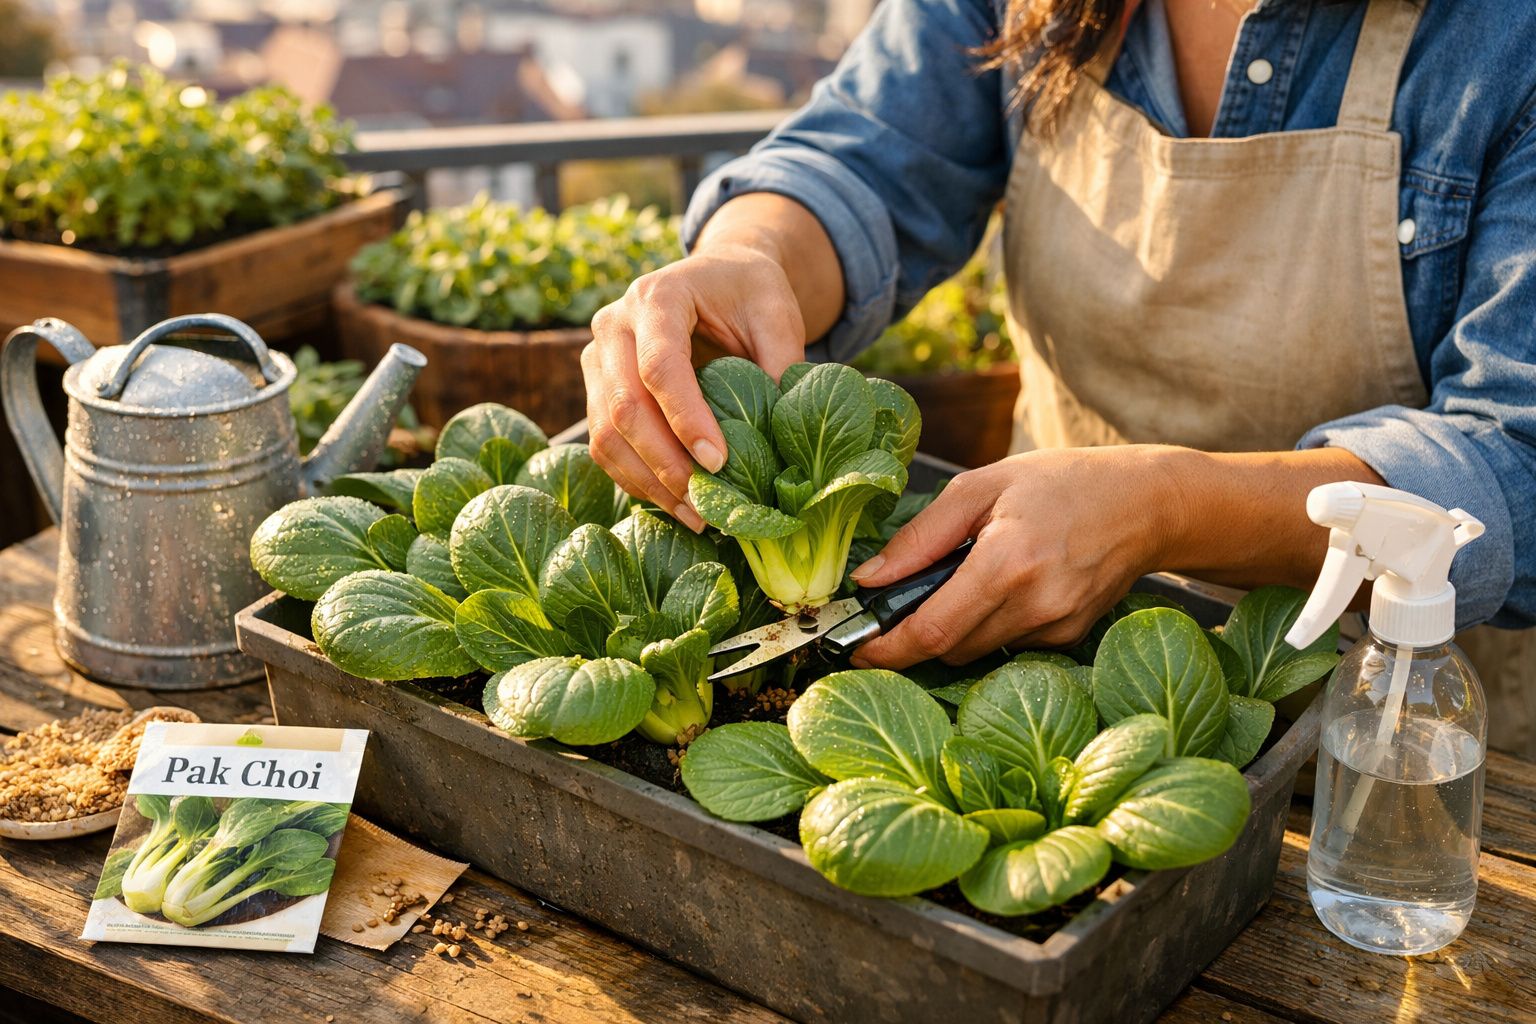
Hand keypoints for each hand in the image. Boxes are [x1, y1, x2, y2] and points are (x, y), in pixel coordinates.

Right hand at [583, 243, 806, 530]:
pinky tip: (675, 503)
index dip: (686, 419)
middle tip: (706, 505)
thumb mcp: (777, 314)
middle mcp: (613, 324)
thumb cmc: (749, 294)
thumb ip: (781, 364)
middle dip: (665, 463)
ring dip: (648, 482)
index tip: (719, 462)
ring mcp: (597, 358)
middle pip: (624, 405)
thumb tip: (778, 433)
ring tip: (695, 516)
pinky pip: (604, 445)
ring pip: (605, 433)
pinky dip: (637, 480)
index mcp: (657, 296)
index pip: (660, 366)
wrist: (717, 278)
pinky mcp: (597, 390)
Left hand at [847, 447, 1183, 668]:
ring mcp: (1056, 628)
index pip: (932, 630)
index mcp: (1006, 563)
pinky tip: (1009, 586)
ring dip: (956, 627)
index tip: (855, 652)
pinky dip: (992, 624)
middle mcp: (1034, 605)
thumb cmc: (1062, 483)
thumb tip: (869, 578)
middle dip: (917, 633)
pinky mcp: (1070, 639)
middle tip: (905, 597)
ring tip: (971, 576)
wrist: (1147, 503)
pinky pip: (1009, 645)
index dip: (887, 650)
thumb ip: (921, 536)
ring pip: (976, 651)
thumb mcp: (981, 486)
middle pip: (949, 648)